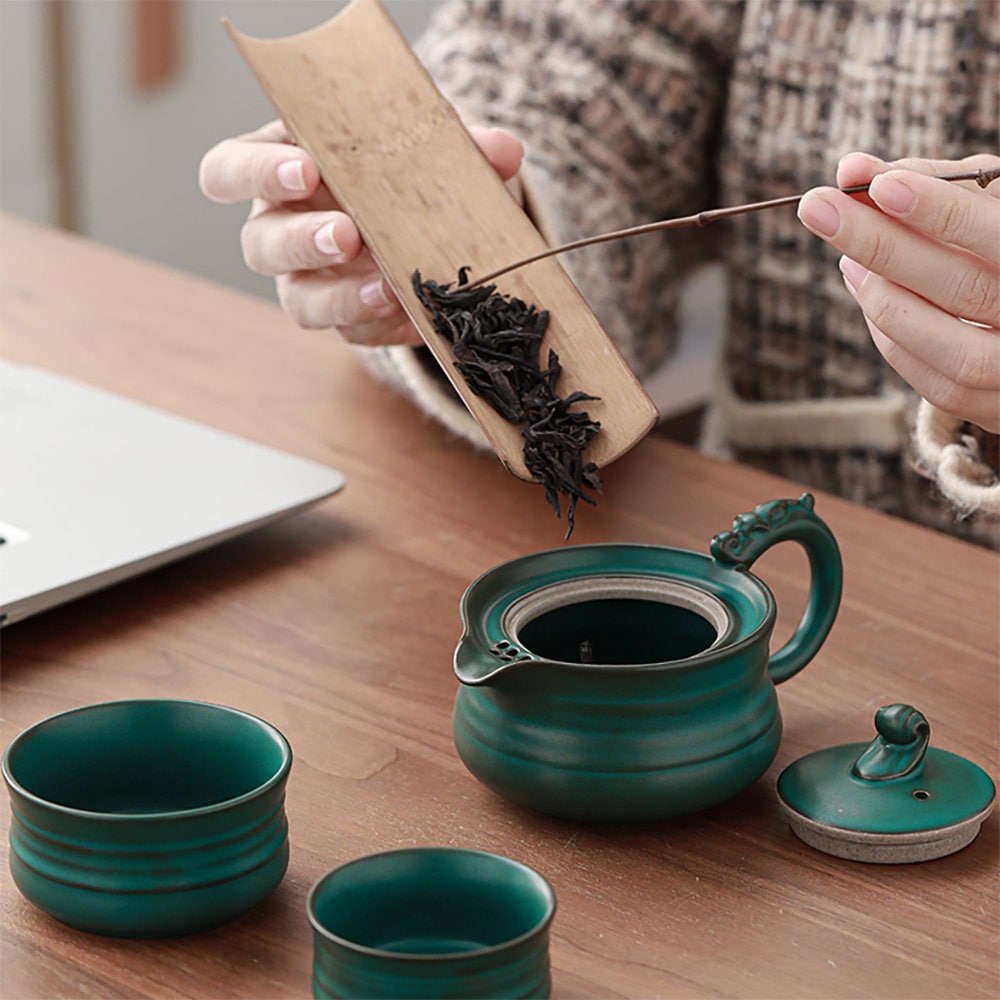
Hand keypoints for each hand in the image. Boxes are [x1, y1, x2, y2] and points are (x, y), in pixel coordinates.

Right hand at [198, 120, 523, 345]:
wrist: (427, 221)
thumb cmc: (401, 171)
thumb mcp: (425, 148)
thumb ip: (461, 145)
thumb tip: (504, 149)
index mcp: (281, 169)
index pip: (230, 170)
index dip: (256, 173)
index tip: (305, 170)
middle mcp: (280, 229)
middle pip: (259, 244)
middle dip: (302, 241)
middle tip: (348, 235)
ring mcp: (308, 281)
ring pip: (298, 301)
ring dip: (338, 298)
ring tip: (384, 289)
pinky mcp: (345, 320)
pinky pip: (352, 333)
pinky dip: (385, 324)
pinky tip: (415, 315)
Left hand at [797, 152, 999, 432]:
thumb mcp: (992, 203)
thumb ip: (932, 181)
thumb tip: (852, 170)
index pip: (995, 233)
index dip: (937, 210)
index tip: (875, 183)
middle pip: (961, 288)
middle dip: (882, 244)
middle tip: (817, 207)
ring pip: (944, 343)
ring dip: (881, 295)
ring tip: (845, 255)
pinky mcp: (997, 409)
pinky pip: (933, 380)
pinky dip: (891, 335)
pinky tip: (869, 293)